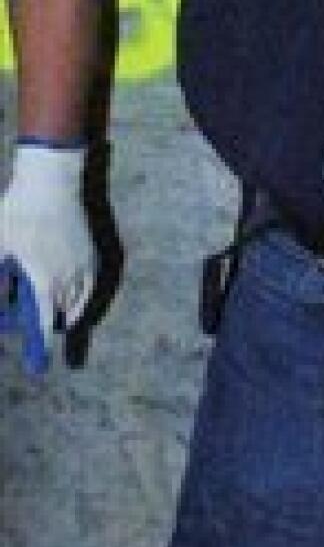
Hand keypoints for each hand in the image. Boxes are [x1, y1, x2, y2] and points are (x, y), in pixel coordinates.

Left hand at [0, 142, 94, 373]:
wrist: (51, 181)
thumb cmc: (18, 212)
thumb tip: (1, 303)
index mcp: (44, 280)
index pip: (43, 323)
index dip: (40, 347)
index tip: (39, 366)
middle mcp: (69, 279)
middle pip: (61, 317)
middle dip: (47, 325)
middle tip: (34, 327)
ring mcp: (84, 266)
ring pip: (78, 304)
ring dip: (65, 314)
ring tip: (54, 318)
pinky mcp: (91, 255)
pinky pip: (90, 289)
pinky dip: (81, 300)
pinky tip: (70, 298)